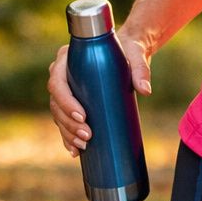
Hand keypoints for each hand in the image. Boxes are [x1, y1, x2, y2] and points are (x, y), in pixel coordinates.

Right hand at [47, 32, 153, 157]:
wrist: (128, 50)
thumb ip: (140, 69)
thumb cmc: (128, 49)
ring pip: (58, 114)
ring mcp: (66, 88)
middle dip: (69, 123)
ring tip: (83, 145)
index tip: (83, 116)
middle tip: (87, 136)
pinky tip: (75, 151)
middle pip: (56, 103)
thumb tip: (145, 90)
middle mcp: (61, 73)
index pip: (58, 82)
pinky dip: (68, 137)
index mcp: (67, 58)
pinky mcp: (73, 101)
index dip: (66, 102)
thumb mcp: (135, 55)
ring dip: (68, 133)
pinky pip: (64, 120)